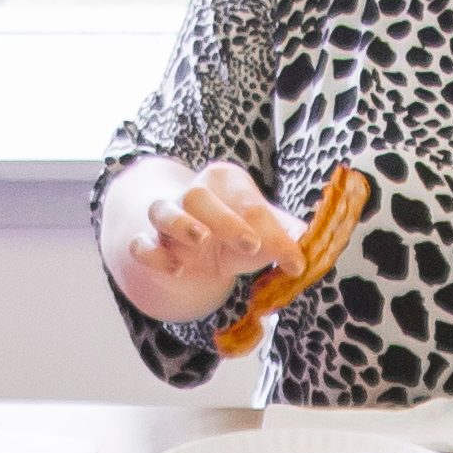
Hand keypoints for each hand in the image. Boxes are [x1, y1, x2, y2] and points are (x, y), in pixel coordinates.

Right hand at [112, 160, 297, 323]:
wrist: (192, 244)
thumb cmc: (234, 232)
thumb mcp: (262, 232)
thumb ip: (284, 236)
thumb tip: (311, 243)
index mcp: (226, 183)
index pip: (249, 204)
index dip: (275, 234)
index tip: (295, 263)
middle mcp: (192, 195)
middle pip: (199, 197)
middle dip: (226, 220)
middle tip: (251, 245)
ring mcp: (165, 218)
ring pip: (163, 211)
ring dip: (182, 224)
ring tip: (202, 241)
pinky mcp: (147, 244)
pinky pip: (142, 245)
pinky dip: (154, 256)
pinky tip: (176, 269)